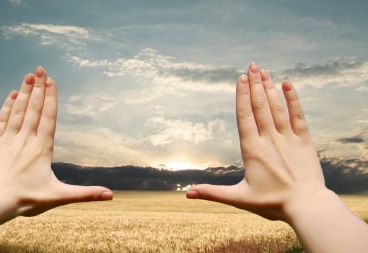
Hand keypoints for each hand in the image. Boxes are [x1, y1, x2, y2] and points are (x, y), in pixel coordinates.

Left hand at [0, 66, 112, 216]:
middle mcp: (26, 139)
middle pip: (34, 108)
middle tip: (41, 69)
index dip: (51, 98)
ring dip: (24, 92)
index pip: (48, 117)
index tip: (51, 81)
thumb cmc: (27, 199)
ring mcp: (8, 139)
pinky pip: (1, 120)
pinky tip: (11, 95)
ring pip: (18, 110)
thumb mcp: (59, 196)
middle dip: (38, 87)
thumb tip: (111, 196)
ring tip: (29, 75)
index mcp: (43, 148)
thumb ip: (86, 193)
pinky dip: (7, 106)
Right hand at [187, 63, 326, 220]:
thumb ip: (212, 193)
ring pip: (277, 108)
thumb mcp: (238, 198)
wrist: (306, 206)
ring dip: (269, 88)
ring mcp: (288, 138)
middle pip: (260, 106)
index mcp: (252, 150)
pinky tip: (288, 85)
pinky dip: (293, 99)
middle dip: (255, 84)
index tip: (241, 78)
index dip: (242, 96)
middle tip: (252, 65)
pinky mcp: (304, 141)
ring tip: (264, 71)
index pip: (244, 116)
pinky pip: (297, 116)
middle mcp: (269, 139)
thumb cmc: (272, 203)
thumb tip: (187, 193)